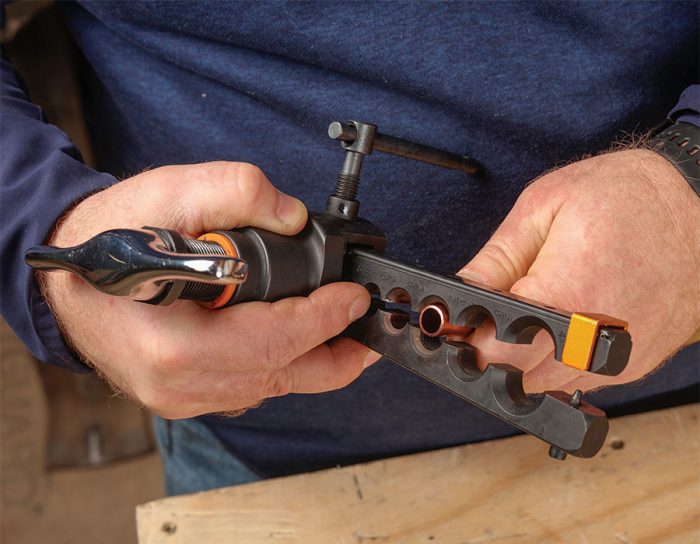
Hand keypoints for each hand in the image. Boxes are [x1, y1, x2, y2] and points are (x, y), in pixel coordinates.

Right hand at [43, 162, 379, 417]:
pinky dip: (280, 367)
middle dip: (335, 354)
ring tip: (342, 335)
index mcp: (174, 344)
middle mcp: (178, 383)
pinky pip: (247, 389)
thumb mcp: (169, 193)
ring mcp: (180, 397)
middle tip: (369, 334)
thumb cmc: (111, 237)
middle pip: (279, 375)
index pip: (274, 339)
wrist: (68, 274)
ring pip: (267, 387)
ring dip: (311, 361)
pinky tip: (297, 343)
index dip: (325, 318)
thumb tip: (293, 216)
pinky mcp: (182, 396)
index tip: (354, 296)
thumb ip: (235, 191)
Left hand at [458, 149, 699, 393]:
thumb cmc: (628, 198)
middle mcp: (596, 341)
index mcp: (569, 295)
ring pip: (544, 382)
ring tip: (537, 308)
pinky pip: (575, 377)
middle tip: (495, 314)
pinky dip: (557, 356)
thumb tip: (456, 294)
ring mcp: (617, 361)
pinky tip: (565, 319)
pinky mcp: (629, 367)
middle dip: (494, 350)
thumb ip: (495, 259)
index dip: (469, 341)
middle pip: (517, 376)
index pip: (498, 352)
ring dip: (526, 356)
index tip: (462, 324)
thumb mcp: (545, 207)